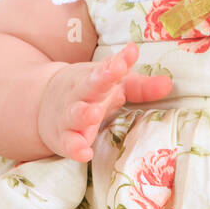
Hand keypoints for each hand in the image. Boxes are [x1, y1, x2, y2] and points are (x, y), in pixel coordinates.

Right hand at [37, 42, 172, 160]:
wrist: (40, 105)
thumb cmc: (88, 95)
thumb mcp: (113, 87)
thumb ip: (141, 87)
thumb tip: (169, 83)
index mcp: (94, 80)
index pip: (106, 69)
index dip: (117, 63)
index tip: (129, 55)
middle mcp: (81, 95)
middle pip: (90, 85)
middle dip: (101, 78)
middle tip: (115, 71)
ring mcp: (69, 116)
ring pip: (75, 114)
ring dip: (84, 113)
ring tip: (94, 113)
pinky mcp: (63, 138)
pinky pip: (68, 144)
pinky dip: (75, 148)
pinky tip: (85, 153)